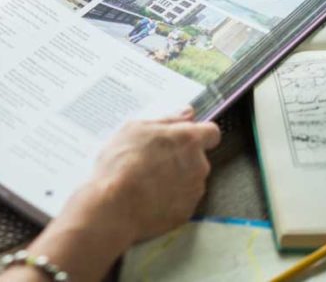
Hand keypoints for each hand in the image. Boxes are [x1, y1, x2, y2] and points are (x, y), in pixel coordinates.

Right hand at [86, 108, 220, 241]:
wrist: (114, 207)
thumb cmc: (121, 165)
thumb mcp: (135, 129)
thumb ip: (166, 119)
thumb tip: (186, 113)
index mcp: (187, 140)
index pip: (211, 132)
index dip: (198, 133)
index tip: (183, 136)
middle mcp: (198, 165)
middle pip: (197, 157)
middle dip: (180, 157)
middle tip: (152, 159)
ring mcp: (194, 191)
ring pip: (189, 179)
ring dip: (174, 178)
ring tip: (146, 180)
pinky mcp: (186, 212)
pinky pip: (181, 200)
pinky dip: (169, 198)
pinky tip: (148, 196)